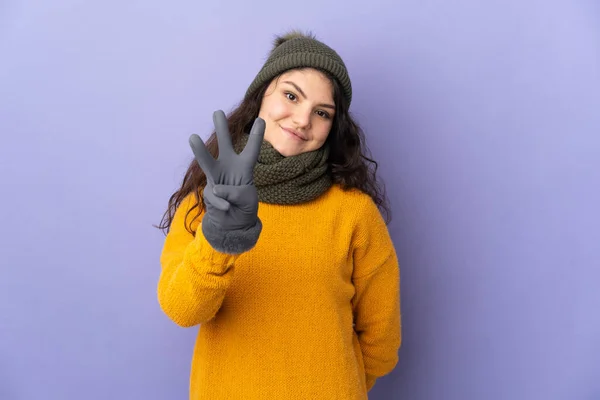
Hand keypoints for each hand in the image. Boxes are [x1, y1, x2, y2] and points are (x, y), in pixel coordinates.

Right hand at [188, 110, 264, 252]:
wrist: (231, 223)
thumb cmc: (244, 207)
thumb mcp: (247, 200)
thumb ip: (235, 194)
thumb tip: (217, 189)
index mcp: (244, 167)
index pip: (251, 150)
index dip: (256, 137)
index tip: (261, 120)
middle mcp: (229, 167)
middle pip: (225, 145)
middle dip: (221, 128)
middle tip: (217, 112)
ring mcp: (216, 178)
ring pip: (208, 162)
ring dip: (200, 150)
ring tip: (193, 137)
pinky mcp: (209, 191)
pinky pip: (215, 195)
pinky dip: (222, 204)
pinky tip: (227, 209)